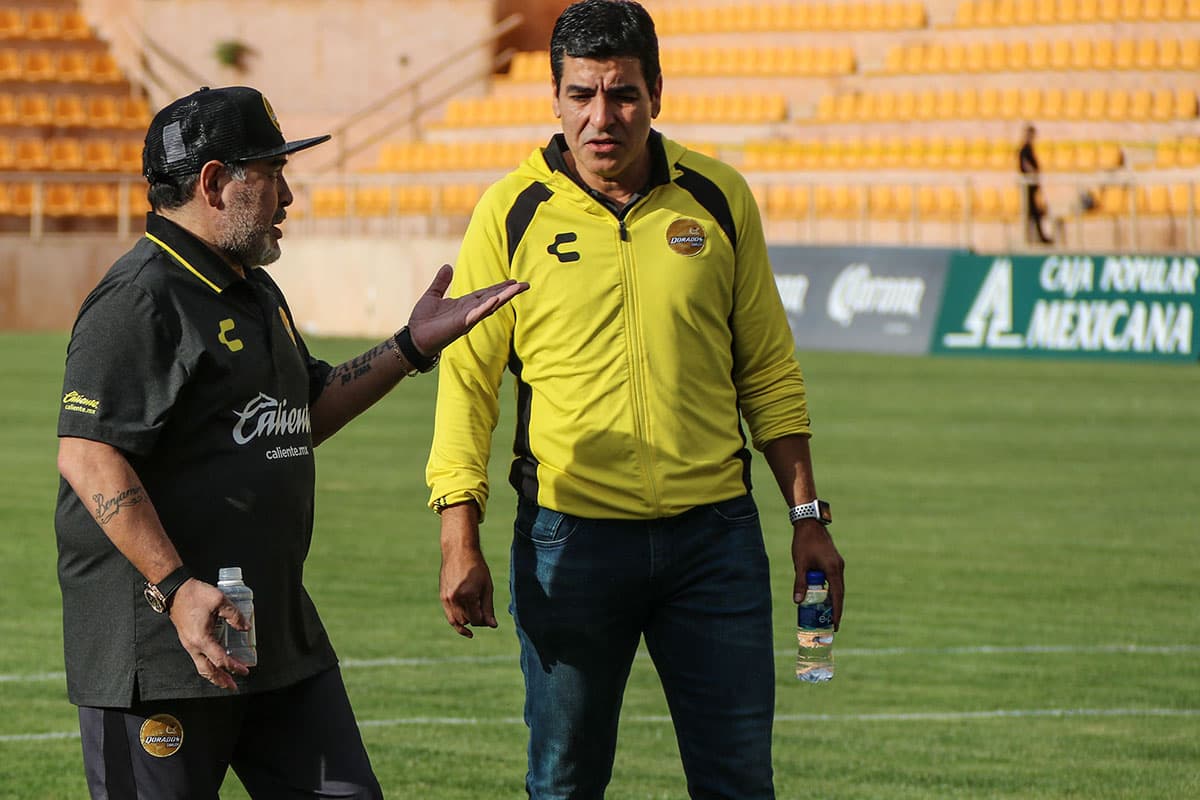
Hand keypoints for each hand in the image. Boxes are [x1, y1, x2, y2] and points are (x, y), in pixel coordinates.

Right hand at [168, 579, 250, 689]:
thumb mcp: (220, 601)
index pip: (220, 660)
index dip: (234, 667)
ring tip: (224, 680)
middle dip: (221, 680)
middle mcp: (193, 646)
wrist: (175, 590)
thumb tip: (246, 627)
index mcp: (202, 639)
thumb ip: (234, 615)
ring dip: (213, 675)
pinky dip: (207, 665)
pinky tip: (214, 663)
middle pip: (208, 670)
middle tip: (233, 686)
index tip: (245, 670)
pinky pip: (198, 658)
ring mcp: (188, 644)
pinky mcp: (187, 640)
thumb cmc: (194, 595)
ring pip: (201, 666)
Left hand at [408, 264, 528, 355]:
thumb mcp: (432, 295)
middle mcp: (469, 311)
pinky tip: (496, 300)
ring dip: (504, 297)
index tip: (513, 281)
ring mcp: (467, 318)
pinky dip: (486, 307)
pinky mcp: (461, 324)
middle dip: (509, 292)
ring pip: (490, 306)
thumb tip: (448, 266)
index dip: (499, 287)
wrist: (413, 338)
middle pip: (493, 299)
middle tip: (525, 284)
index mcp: (464, 304)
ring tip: (518, 288)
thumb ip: (441, 282)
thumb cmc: (422, 320)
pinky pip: (476, 315)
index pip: (486, 294)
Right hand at [438, 504, 497, 637]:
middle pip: (467, 621)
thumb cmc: (477, 567)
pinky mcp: (442, 597)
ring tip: (475, 613)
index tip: (489, 614)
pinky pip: (449, 615)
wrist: (459, 551)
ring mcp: (446, 598)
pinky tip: (465, 627)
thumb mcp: (487, 587)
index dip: (485, 620)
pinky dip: (456, 621)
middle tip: (483, 611)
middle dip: (476, 620)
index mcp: (468, 595)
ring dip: (467, 620)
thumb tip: (492, 626)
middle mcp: (455, 598)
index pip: (477, 620)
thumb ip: (489, 607)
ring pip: (457, 620)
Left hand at [792, 521, 844, 629]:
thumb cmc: (804, 542)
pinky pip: (834, 579)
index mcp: (833, 570)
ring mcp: (838, 564)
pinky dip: (830, 590)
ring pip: (837, 586)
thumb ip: (800, 583)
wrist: (810, 523)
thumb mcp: (800, 564)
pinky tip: (823, 596)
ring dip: (833, 599)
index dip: (836, 611)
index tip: (835, 625)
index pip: (837, 596)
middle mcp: (839, 568)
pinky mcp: (834, 561)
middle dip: (835, 609)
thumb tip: (798, 602)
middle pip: (839, 593)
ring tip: (827, 614)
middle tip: (832, 624)